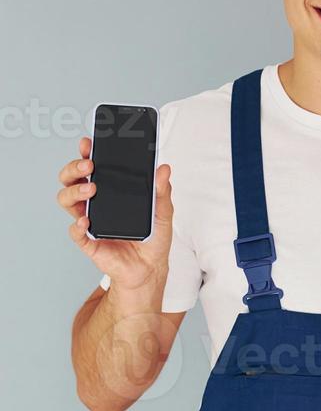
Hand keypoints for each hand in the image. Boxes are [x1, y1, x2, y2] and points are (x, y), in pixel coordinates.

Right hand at [57, 137, 173, 291]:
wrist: (150, 267)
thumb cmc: (153, 237)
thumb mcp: (163, 211)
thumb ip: (161, 190)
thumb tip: (164, 169)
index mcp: (110, 190)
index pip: (92, 167)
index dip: (86, 153)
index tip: (88, 142)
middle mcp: (95, 202)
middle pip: (71, 179)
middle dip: (74, 167)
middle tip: (89, 165)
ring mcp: (89, 220)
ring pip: (66, 199)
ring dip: (74, 191)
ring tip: (91, 189)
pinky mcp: (88, 241)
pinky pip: (75, 232)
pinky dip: (76, 225)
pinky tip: (85, 221)